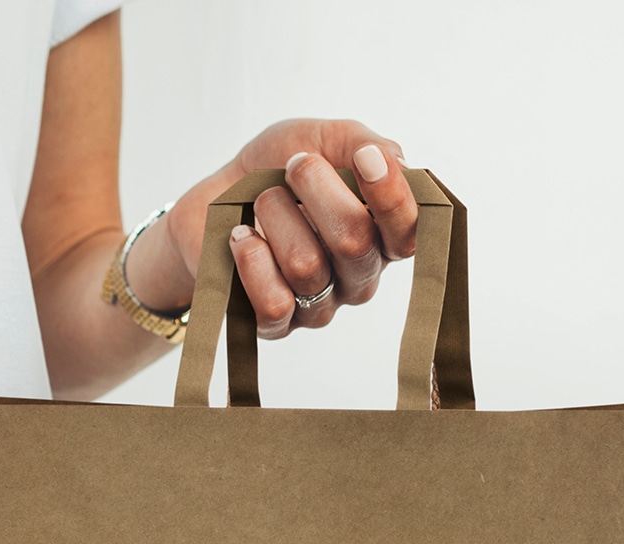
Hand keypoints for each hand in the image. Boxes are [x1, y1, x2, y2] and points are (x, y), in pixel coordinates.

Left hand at [125, 119, 418, 340]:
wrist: (214, 197)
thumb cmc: (274, 169)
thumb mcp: (320, 138)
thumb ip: (362, 143)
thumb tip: (393, 159)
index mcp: (381, 235)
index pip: (408, 232)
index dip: (392, 198)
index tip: (364, 159)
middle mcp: (358, 276)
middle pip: (355, 243)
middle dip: (317, 191)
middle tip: (294, 167)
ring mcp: (320, 306)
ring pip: (307, 266)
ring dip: (275, 217)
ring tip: (261, 204)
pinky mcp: (279, 325)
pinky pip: (275, 302)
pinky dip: (252, 259)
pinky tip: (242, 238)